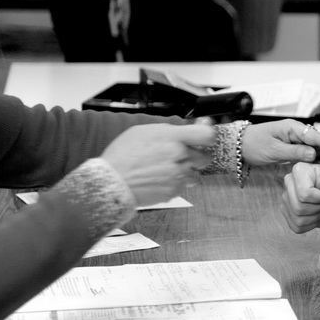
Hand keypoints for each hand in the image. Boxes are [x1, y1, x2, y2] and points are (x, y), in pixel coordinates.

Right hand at [100, 124, 214, 206]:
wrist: (111, 183)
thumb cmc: (123, 156)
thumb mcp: (143, 132)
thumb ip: (169, 130)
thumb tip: (188, 128)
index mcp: (172, 138)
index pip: (207, 135)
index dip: (208, 136)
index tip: (205, 138)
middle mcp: (179, 156)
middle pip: (205, 157)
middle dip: (197, 156)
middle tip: (181, 156)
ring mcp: (178, 175)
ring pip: (195, 173)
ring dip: (186, 171)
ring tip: (165, 169)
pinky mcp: (175, 191)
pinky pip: (183, 186)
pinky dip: (175, 183)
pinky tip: (159, 179)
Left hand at [240, 121, 319, 167]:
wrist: (241, 145)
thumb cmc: (254, 145)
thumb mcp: (273, 150)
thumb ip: (293, 152)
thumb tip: (313, 154)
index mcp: (294, 129)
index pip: (318, 138)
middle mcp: (299, 133)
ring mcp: (298, 140)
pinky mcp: (296, 148)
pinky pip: (314, 154)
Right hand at [280, 138, 319, 231]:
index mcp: (299, 169)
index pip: (305, 194)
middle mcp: (288, 181)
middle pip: (299, 207)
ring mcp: (285, 197)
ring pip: (297, 217)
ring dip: (316, 217)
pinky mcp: (285, 211)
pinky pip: (295, 226)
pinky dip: (310, 225)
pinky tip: (317, 216)